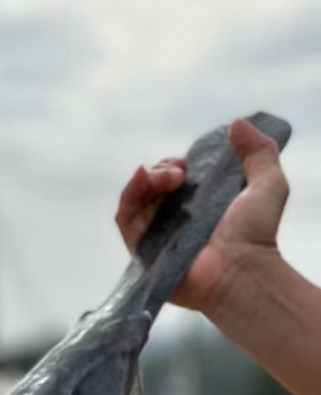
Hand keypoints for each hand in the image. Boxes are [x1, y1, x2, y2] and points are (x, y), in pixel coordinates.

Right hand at [115, 118, 289, 312]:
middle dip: (161, 171)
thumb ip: (259, 152)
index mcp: (198, 209)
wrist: (241, 270)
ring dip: (146, 180)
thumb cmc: (257, 235)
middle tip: (180, 172)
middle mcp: (174, 224)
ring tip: (169, 178)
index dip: (174, 166)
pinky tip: (142, 178)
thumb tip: (236, 124)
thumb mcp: (269, 183)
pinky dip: (129, 196)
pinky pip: (126, 221)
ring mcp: (157, 239)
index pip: (172, 180)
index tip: (188, 163)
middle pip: (151, 188)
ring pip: (136, 201)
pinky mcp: (143, 252)